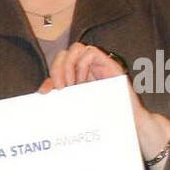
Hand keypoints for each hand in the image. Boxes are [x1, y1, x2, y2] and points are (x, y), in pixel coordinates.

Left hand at [38, 43, 169, 158]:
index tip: (49, 92)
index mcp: (77, 76)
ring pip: (76, 48)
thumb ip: (62, 95)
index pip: (58, 64)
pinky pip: (91, 52)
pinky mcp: (109, 64)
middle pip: (64, 53)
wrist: (127, 121)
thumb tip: (43, 90)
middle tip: (61, 88)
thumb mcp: (76, 104)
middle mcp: (86, 68)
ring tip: (72, 84)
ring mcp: (97, 65)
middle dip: (57, 68)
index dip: (50, 74)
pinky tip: (84, 81)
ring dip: (69, 65)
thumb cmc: (103, 115)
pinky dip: (83, 64)